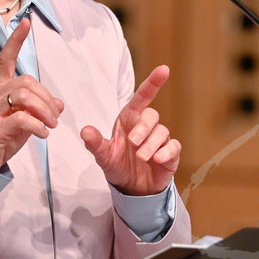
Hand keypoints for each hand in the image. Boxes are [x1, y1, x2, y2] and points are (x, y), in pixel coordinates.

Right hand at [0, 17, 64, 169]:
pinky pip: (22, 119)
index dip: (15, 40)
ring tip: (51, 125)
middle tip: (55, 117)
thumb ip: (39, 107)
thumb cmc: (1, 135)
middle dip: (46, 98)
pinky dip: (38, 126)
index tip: (25, 22)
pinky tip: (43, 134)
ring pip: (23, 96)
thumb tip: (59, 103)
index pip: (5, 58)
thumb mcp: (23, 118)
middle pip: (25, 82)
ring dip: (45, 110)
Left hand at [80, 65, 180, 195]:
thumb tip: (85, 130)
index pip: (142, 97)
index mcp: (130, 119)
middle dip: (143, 128)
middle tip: (132, 143)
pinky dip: (166, 152)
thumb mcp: (103, 155)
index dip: (153, 83)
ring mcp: (159, 140)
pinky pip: (174, 146)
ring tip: (142, 158)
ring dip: (151, 144)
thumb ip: (95, 143)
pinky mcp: (170, 154)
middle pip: (151, 115)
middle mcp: (146, 126)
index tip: (163, 69)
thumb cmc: (118, 164)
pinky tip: (157, 159)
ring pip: (162, 132)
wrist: (131, 188)